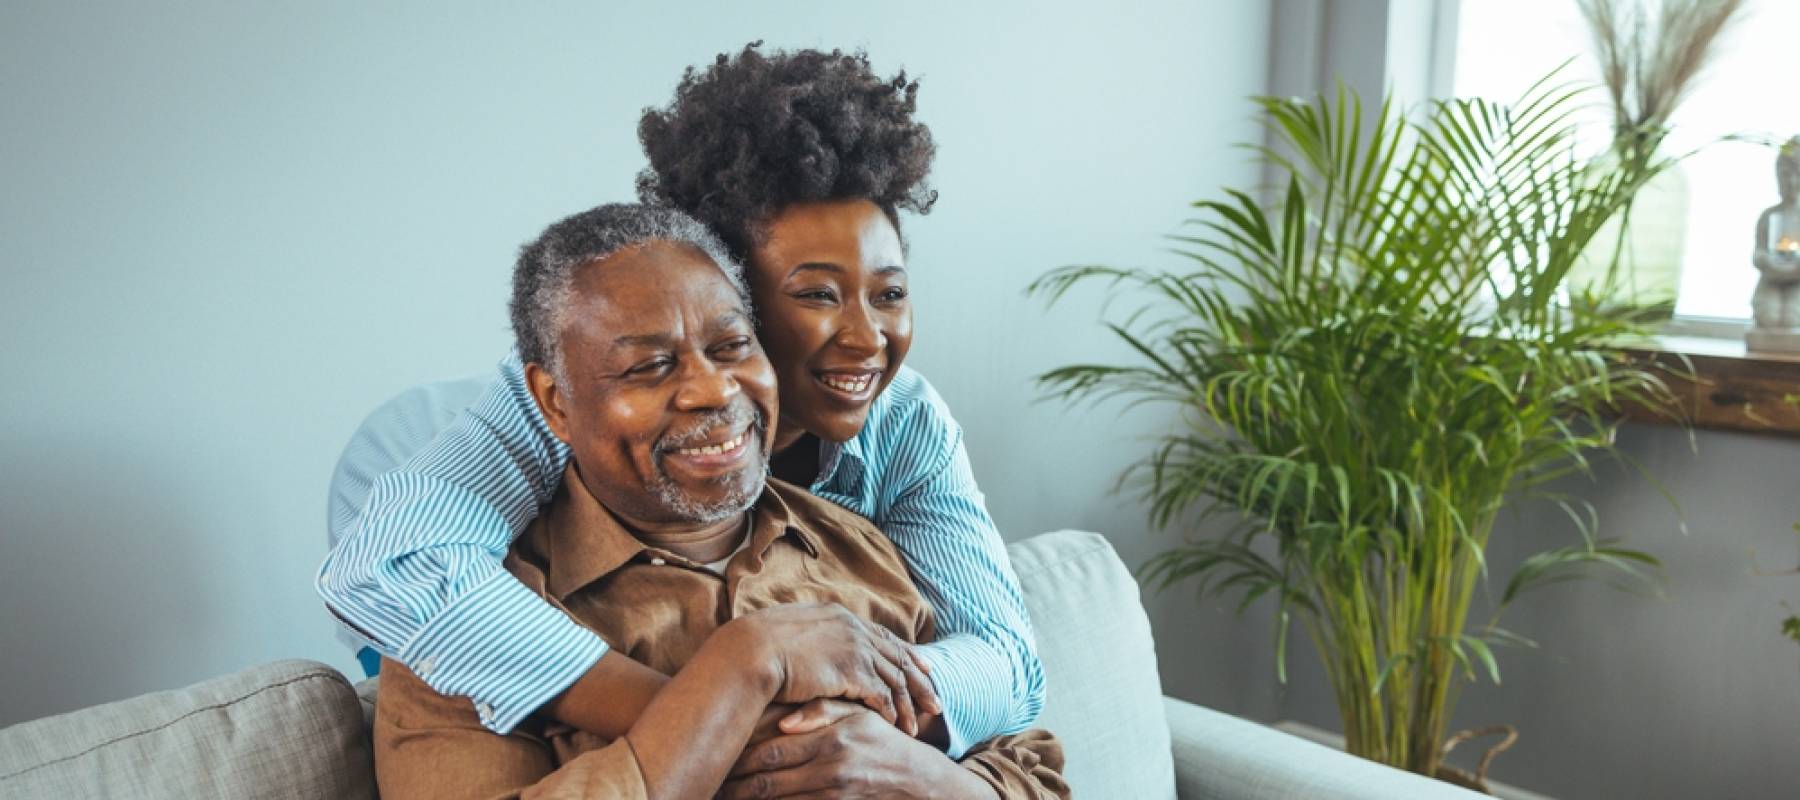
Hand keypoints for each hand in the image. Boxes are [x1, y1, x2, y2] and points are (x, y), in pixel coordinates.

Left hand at [719, 703, 988, 799]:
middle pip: (765, 779)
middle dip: (733, 783)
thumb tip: (784, 722)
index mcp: (830, 738)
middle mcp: (829, 769)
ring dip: (744, 799)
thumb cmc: (882, 741)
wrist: (917, 782)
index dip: (738, 754)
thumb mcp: (858, 717)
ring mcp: (832, 794)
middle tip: (707, 780)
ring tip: (719, 795)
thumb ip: (822, 711)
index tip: (715, 753)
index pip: (771, 748)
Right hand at [731, 603, 938, 735]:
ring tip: (917, 726)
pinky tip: (895, 726)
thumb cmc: (757, 645)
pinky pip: (881, 695)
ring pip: (894, 678)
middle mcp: (853, 628)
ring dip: (907, 704)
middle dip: (920, 681)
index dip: (906, 652)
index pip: (883, 636)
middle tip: (936, 701)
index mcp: (840, 615)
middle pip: (898, 657)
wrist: (750, 651)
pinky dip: (891, 711)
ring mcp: (855, 648)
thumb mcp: (789, 631)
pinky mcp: (851, 671)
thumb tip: (808, 646)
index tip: (924, 666)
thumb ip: (810, 636)